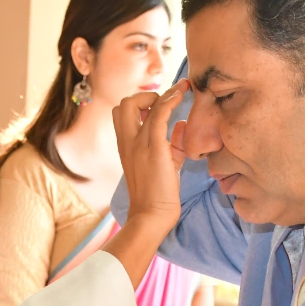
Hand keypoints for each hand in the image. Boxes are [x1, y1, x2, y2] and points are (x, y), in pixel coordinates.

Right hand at [113, 80, 189, 235]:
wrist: (152, 216)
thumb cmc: (158, 194)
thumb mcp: (166, 163)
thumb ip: (173, 144)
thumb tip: (182, 124)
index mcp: (126, 146)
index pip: (122, 114)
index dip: (140, 104)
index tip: (160, 104)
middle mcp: (128, 143)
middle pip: (123, 105)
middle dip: (144, 96)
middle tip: (165, 102)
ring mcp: (138, 145)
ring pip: (138, 105)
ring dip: (162, 93)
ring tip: (181, 89)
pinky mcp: (154, 150)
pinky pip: (158, 116)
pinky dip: (169, 101)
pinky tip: (181, 95)